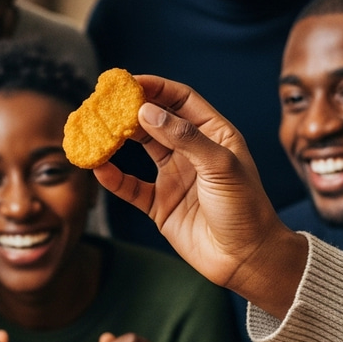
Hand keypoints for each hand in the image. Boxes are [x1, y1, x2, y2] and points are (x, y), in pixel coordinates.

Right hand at [93, 75, 307, 317]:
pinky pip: (130, 186)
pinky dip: (113, 177)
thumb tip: (146, 110)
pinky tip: (98, 167)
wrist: (247, 259)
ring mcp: (174, 177)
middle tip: (103, 103)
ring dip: (116, 139)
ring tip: (95, 130)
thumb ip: (184, 137)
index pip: (180, 99)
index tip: (127, 82)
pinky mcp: (160, 204)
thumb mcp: (220, 165)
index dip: (155, 87)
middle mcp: (191, 151)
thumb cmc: (246, 208)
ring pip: (138, 150)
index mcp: (213, 134)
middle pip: (154, 120)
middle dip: (129, 110)